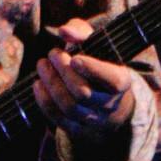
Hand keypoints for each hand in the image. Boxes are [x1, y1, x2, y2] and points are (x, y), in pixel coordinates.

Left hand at [32, 19, 136, 139]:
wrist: (105, 97)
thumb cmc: (98, 63)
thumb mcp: (96, 43)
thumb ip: (81, 32)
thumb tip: (64, 31)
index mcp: (121, 82)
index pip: (112, 81)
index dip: (93, 70)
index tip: (75, 58)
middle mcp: (110, 104)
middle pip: (84, 93)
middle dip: (63, 72)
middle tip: (52, 53)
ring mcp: (94, 120)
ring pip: (70, 107)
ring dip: (51, 84)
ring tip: (42, 65)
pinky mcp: (78, 129)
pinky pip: (59, 119)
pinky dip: (45, 101)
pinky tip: (38, 84)